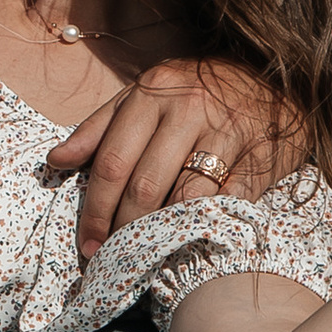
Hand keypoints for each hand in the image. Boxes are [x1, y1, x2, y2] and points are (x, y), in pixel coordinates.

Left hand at [47, 60, 308, 261]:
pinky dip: (206, 226)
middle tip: (111, 258)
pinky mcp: (260, 157)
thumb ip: (99, 126)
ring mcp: (227, 133)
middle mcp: (188, 109)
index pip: (113, 162)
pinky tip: (188, 243)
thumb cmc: (199, 88)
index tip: (86, 242)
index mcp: (152, 94)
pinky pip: (228, 202)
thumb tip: (55, 160)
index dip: (95, 209)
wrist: (275, 74)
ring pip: (185, 197)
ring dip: (161, 233)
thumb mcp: (146, 93)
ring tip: (144, 255)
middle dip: (123, 229)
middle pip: (145, 185)